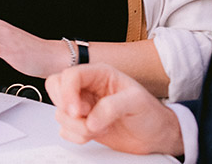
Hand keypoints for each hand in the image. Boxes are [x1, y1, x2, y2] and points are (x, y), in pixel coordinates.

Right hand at [46, 64, 183, 156]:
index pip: (71, 75)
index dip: (68, 92)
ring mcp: (83, 106)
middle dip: (67, 107)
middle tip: (83, 118)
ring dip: (76, 126)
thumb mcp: (136, 102)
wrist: (155, 136)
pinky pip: (64, 129)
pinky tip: (94, 135)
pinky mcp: (82, 124)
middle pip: (56, 88)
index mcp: (99, 74)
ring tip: (98, 128)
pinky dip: (76, 136)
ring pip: (60, 112)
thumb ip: (111, 107)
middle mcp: (88, 88)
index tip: (77, 112)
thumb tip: (90, 120)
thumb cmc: (150, 113)